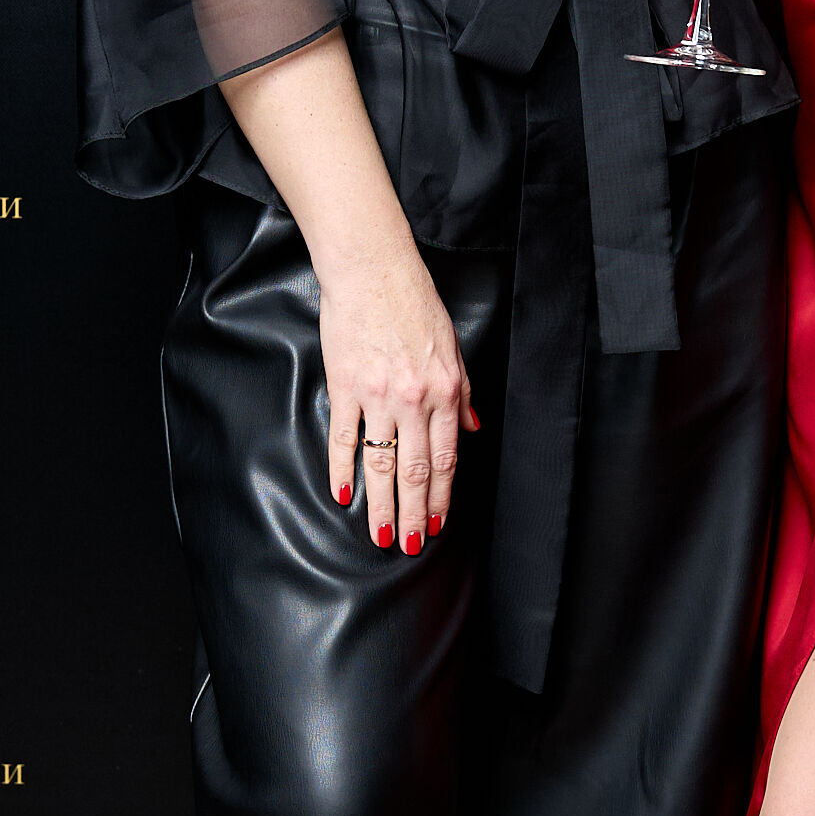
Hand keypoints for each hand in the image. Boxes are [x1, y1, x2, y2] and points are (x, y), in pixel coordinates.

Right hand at [317, 246, 472, 553]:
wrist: (374, 270)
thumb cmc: (414, 304)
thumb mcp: (452, 348)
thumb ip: (463, 394)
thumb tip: (472, 429)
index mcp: (446, 391)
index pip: (447, 458)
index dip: (443, 498)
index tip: (439, 524)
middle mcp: (415, 398)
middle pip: (417, 470)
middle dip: (417, 513)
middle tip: (413, 545)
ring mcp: (378, 395)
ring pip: (381, 463)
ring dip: (382, 504)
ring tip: (382, 533)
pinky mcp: (345, 386)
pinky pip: (344, 438)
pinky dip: (342, 470)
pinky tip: (342, 495)